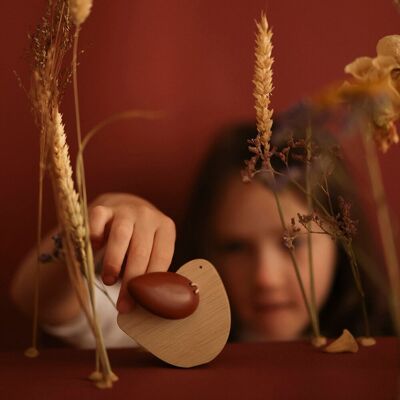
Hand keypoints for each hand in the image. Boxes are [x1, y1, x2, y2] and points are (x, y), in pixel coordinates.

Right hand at [89, 193, 175, 312]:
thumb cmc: (139, 239)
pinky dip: (95, 235)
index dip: (152, 283)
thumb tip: (147, 305)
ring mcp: (125, 210)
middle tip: (123, 305)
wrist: (123, 207)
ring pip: (120, 235)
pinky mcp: (104, 207)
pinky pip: (98, 219)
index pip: (161, 257)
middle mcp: (147, 216)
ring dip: (113, 261)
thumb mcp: (151, 249)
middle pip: (141, 250)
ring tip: (109, 281)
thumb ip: (151, 270)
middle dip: (131, 281)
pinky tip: (94, 250)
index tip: (142, 304)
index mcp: (165, 228)